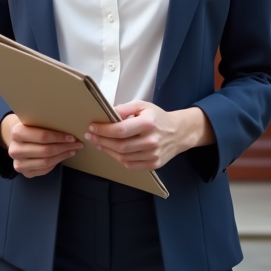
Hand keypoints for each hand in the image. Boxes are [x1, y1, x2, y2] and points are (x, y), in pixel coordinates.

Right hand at [0, 114, 83, 177]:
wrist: (16, 139)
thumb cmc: (28, 128)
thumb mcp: (33, 121)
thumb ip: (45, 122)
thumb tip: (69, 125)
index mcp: (17, 133)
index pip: (43, 137)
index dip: (59, 137)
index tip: (72, 137)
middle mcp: (15, 150)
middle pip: (46, 151)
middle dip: (64, 147)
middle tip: (77, 144)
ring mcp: (19, 163)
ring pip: (46, 162)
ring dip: (62, 156)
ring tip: (72, 150)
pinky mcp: (24, 173)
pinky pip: (44, 170)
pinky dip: (56, 163)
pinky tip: (62, 156)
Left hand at [87, 102, 214, 170]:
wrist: (179, 132)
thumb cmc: (158, 117)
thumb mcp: (142, 105)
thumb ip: (124, 109)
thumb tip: (107, 114)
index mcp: (148, 123)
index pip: (120, 130)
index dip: (103, 130)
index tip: (92, 127)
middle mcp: (151, 141)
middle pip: (120, 145)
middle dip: (101, 140)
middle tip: (90, 136)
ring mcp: (153, 155)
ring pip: (123, 157)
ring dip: (107, 150)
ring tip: (99, 143)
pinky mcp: (154, 164)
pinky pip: (130, 165)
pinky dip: (118, 158)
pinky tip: (111, 151)